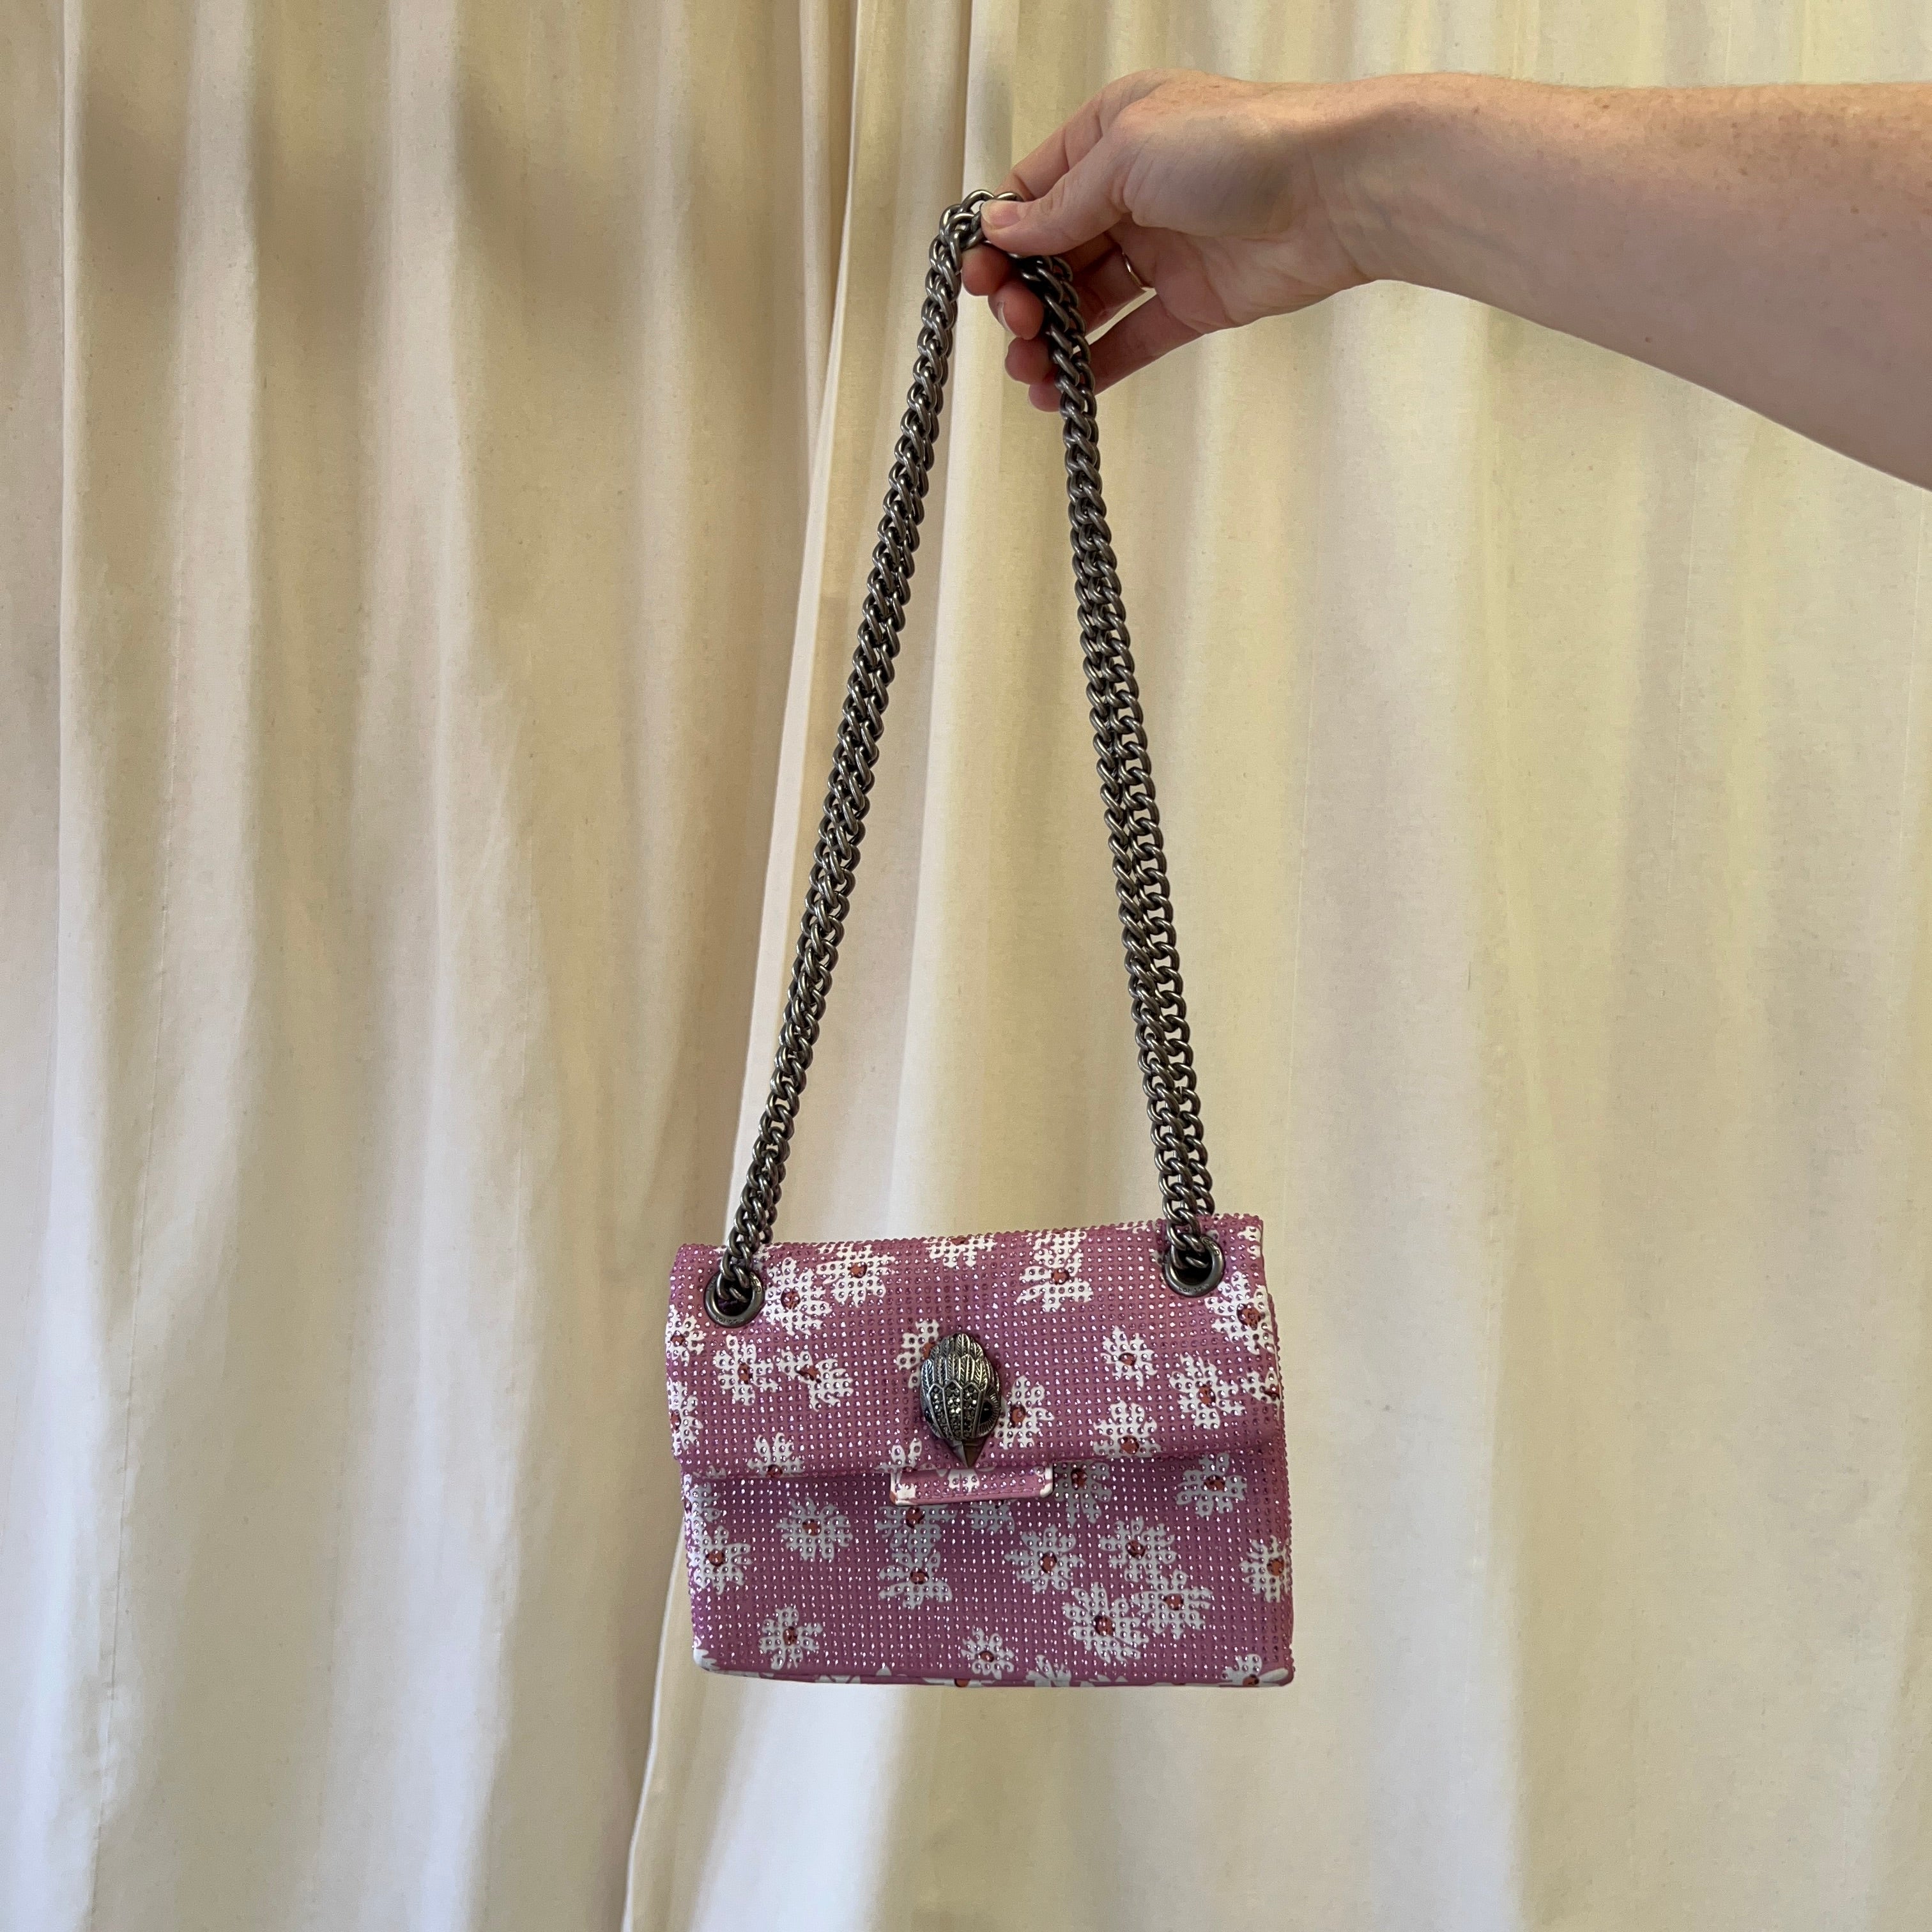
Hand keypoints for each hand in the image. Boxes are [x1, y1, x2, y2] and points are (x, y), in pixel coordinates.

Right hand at [964, 69, 1388, 407]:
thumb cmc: (1242, 144)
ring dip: (1052, 338)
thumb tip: (1002, 231)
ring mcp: (1163, 249)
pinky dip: (1094, 366)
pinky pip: (1131, 339)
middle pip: (1056, 253)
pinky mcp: (1192, 302)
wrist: (1336, 190)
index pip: (1036, 190)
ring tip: (1029, 370)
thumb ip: (1061, 204)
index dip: (1003, 238)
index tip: (980, 278)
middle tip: (1015, 324)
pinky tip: (1062, 390)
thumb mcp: (1128, 155)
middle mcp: (1133, 190)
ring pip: (1089, 302)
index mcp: (1112, 135)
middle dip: (1024, 294)